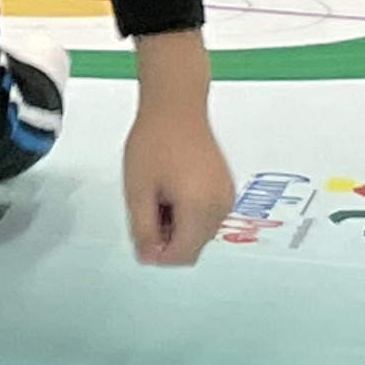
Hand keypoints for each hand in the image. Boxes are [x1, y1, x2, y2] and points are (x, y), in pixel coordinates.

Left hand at [123, 104, 234, 267]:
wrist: (176, 107)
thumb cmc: (155, 141)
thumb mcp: (137, 191)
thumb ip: (143, 229)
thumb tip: (148, 257)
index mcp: (200, 208)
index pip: (183, 255)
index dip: (158, 255)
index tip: (140, 238)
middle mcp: (221, 206)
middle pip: (192, 246)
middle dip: (166, 237)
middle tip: (146, 207)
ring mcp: (226, 197)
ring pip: (199, 233)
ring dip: (176, 225)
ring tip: (158, 194)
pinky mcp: (226, 189)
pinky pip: (206, 216)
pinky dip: (187, 213)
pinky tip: (171, 190)